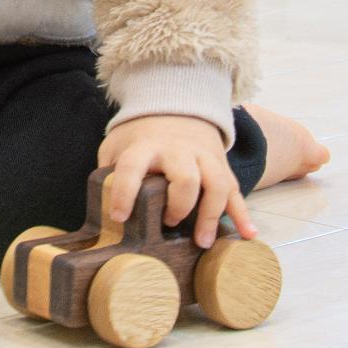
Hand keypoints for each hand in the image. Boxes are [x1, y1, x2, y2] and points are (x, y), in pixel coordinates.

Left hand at [98, 114, 257, 248]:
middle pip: (186, 178)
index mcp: (146, 146)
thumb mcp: (117, 145)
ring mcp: (204, 158)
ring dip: (211, 216)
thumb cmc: (141, 136)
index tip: (118, 217)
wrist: (176, 105)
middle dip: (179, 206)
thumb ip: (108, 173)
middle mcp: (178, 151)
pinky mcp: (222, 167)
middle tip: (169, 223)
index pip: (132, 167)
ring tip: (203, 242)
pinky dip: (243, 215)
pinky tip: (249, 235)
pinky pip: (237, 191)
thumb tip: (99, 211)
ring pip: (217, 185)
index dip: (123, 192)